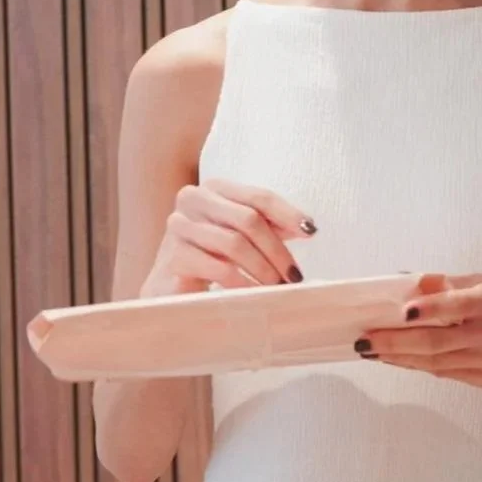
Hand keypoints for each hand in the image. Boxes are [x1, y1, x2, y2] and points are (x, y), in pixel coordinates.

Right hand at [142, 179, 315, 295]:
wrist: (170, 284)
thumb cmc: (211, 254)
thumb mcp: (242, 234)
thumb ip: (270, 225)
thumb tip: (307, 227)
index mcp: (214, 187)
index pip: (259, 196)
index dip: (288, 214)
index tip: (311, 232)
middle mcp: (194, 198)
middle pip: (248, 219)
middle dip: (277, 250)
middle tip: (294, 275)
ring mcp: (179, 225)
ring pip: (234, 244)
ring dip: (263, 269)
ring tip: (278, 287)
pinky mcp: (173, 256)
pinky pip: (218, 268)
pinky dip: (243, 283)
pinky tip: (255, 295)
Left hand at [358, 274, 481, 388]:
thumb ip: (450, 284)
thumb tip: (410, 282)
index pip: (457, 307)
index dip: (428, 310)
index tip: (401, 312)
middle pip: (438, 342)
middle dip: (396, 342)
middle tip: (365, 340)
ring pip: (436, 362)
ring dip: (400, 357)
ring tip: (371, 351)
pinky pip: (446, 373)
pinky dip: (419, 365)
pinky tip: (398, 359)